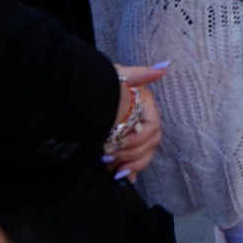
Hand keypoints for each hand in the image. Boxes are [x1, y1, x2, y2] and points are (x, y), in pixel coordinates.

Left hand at [106, 64, 165, 178]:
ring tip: (111, 168)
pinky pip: (136, 160)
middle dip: (130, 154)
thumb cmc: (97, 84)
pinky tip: (121, 176)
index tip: (116, 143)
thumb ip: (140, 74)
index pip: (151, 128)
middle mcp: (145, 118)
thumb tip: (164, 66)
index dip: (136, 140)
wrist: (78, 95)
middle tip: (107, 158)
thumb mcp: (117, 76)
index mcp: (145, 104)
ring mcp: (137, 132)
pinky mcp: (127, 144)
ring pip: (145, 154)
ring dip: (130, 164)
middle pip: (150, 143)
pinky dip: (131, 170)